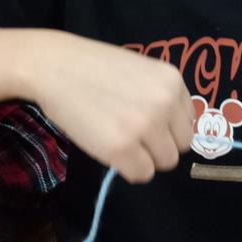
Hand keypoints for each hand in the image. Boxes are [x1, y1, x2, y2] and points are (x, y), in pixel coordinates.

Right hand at [28, 33, 194, 183]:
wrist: (53, 66)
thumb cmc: (93, 67)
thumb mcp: (141, 71)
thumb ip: (160, 96)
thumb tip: (169, 132)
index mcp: (173, 82)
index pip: (188, 122)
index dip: (167, 127)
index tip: (146, 122)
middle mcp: (165, 104)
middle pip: (181, 146)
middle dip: (159, 145)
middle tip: (132, 135)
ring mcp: (145, 127)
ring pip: (163, 163)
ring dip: (145, 158)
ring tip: (119, 140)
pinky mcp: (121, 148)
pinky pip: (141, 174)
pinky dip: (128, 169)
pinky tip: (109, 149)